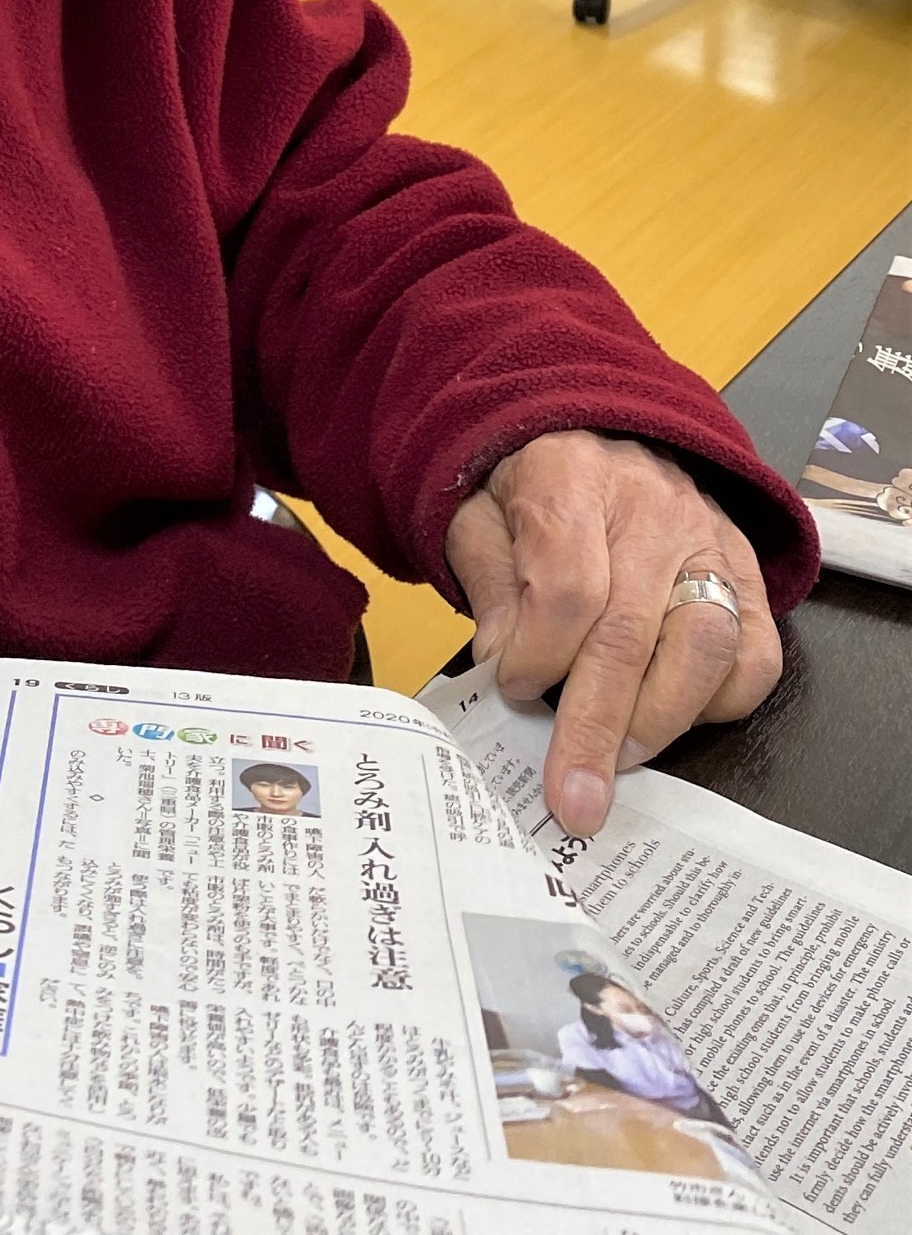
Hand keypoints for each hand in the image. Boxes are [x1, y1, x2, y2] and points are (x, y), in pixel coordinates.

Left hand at [445, 431, 781, 837]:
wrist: (594, 439)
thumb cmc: (529, 492)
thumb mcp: (478, 516)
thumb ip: (487, 582)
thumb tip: (506, 661)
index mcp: (571, 476)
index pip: (567, 585)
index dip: (540, 653)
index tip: (513, 689)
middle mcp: (652, 505)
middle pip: (631, 630)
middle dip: (596, 726)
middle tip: (572, 795)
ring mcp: (710, 540)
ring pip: (706, 644)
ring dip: (660, 719)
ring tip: (619, 761)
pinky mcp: (749, 575)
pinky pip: (756, 655)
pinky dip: (720, 703)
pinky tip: (671, 718)